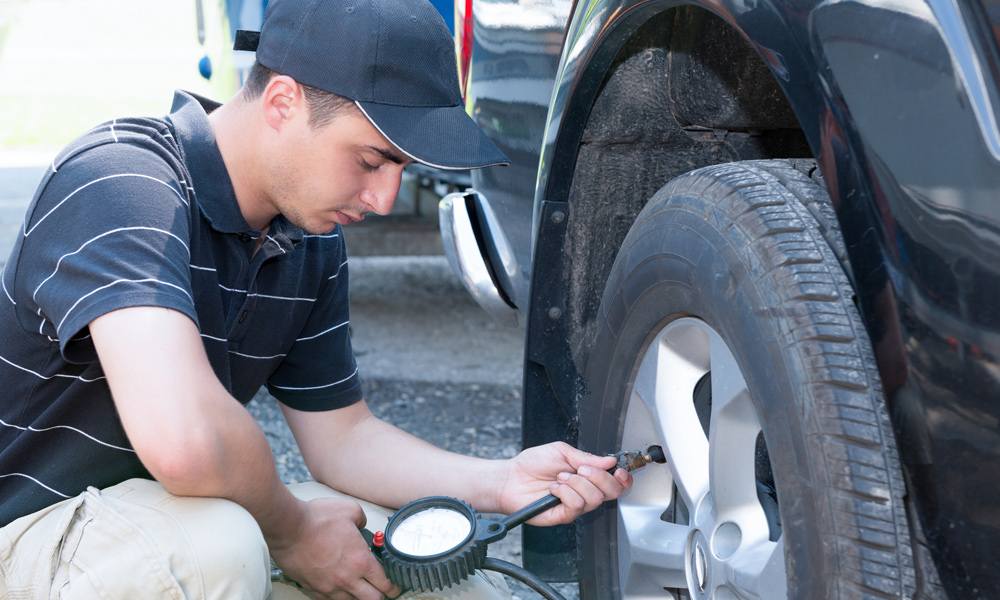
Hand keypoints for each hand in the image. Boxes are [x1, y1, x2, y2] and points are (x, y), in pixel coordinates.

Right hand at [269, 497, 401, 599]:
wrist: (288, 528)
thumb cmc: (316, 519)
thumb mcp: (350, 510)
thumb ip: (362, 520)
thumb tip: (362, 525)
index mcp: (360, 561)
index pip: (385, 583)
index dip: (394, 587)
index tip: (395, 586)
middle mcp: (347, 579)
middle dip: (380, 596)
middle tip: (381, 590)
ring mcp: (329, 586)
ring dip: (357, 596)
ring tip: (358, 587)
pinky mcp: (312, 588)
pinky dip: (337, 595)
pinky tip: (337, 587)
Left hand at [497, 442, 631, 525]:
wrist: (511, 478)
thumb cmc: (532, 464)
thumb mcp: (561, 451)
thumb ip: (586, 456)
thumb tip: (609, 460)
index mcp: (588, 476)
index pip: (616, 482)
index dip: (623, 477)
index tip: (618, 469)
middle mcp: (585, 492)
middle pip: (612, 491)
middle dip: (599, 476)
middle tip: (580, 469)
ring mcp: (575, 506)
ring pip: (594, 498)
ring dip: (576, 483)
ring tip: (560, 478)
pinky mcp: (564, 516)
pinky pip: (577, 505)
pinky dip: (565, 492)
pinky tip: (554, 489)